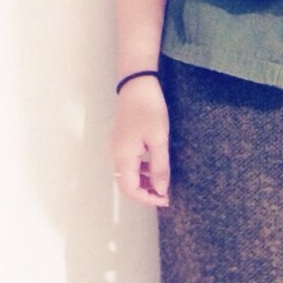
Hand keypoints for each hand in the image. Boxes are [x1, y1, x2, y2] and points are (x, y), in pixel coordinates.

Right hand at [110, 76, 170, 206]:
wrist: (137, 84)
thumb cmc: (149, 110)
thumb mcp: (159, 140)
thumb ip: (160, 167)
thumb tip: (161, 190)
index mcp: (123, 157)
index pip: (131, 190)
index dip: (148, 199)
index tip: (166, 199)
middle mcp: (115, 155)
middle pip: (127, 185)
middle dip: (146, 193)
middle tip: (165, 194)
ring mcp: (116, 147)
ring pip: (127, 175)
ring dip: (144, 182)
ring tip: (163, 182)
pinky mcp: (121, 141)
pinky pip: (128, 163)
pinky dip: (141, 170)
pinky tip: (155, 166)